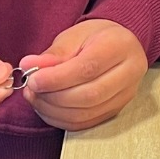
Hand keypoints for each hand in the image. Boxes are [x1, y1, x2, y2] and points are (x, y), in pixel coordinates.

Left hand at [19, 20, 147, 131]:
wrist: (119, 46)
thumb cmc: (96, 37)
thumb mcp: (75, 35)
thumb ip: (54, 53)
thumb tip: (29, 65)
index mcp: (120, 46)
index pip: (88, 68)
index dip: (57, 78)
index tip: (34, 79)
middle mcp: (129, 72)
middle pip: (89, 95)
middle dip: (53, 96)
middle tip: (31, 89)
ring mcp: (125, 95)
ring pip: (86, 113)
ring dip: (54, 110)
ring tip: (36, 97)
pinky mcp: (116, 111)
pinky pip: (85, 123)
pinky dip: (61, 120)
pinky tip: (48, 108)